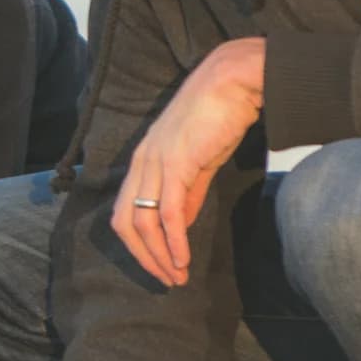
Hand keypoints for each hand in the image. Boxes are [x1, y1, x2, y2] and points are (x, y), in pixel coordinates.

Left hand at [115, 38, 264, 286]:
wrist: (236, 80)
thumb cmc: (219, 116)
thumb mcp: (198, 160)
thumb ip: (188, 193)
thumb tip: (180, 224)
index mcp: (144, 160)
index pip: (125, 211)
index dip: (137, 244)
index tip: (159, 265)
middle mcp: (142, 162)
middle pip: (125, 222)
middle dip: (143, 257)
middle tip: (165, 280)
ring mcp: (156, 162)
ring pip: (143, 222)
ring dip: (158, 256)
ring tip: (176, 277)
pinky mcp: (177, 163)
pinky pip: (168, 213)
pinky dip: (173, 242)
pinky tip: (183, 259)